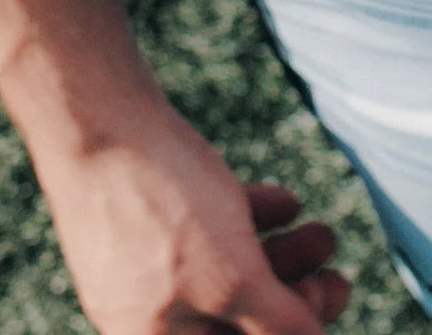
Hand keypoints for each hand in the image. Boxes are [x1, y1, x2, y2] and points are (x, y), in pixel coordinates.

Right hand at [40, 97, 350, 334]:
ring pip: (222, 274)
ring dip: (280, 257)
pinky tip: (284, 202)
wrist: (94, 118)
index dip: (293, 334)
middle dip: (292, 297)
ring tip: (320, 230)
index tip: (332, 298)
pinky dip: (245, 223)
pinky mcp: (136, 217)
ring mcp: (136, 264)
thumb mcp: (232, 280)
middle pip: (232, 322)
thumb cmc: (162, 207)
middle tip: (337, 275)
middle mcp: (141, 315)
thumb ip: (275, 327)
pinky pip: (201, 235)